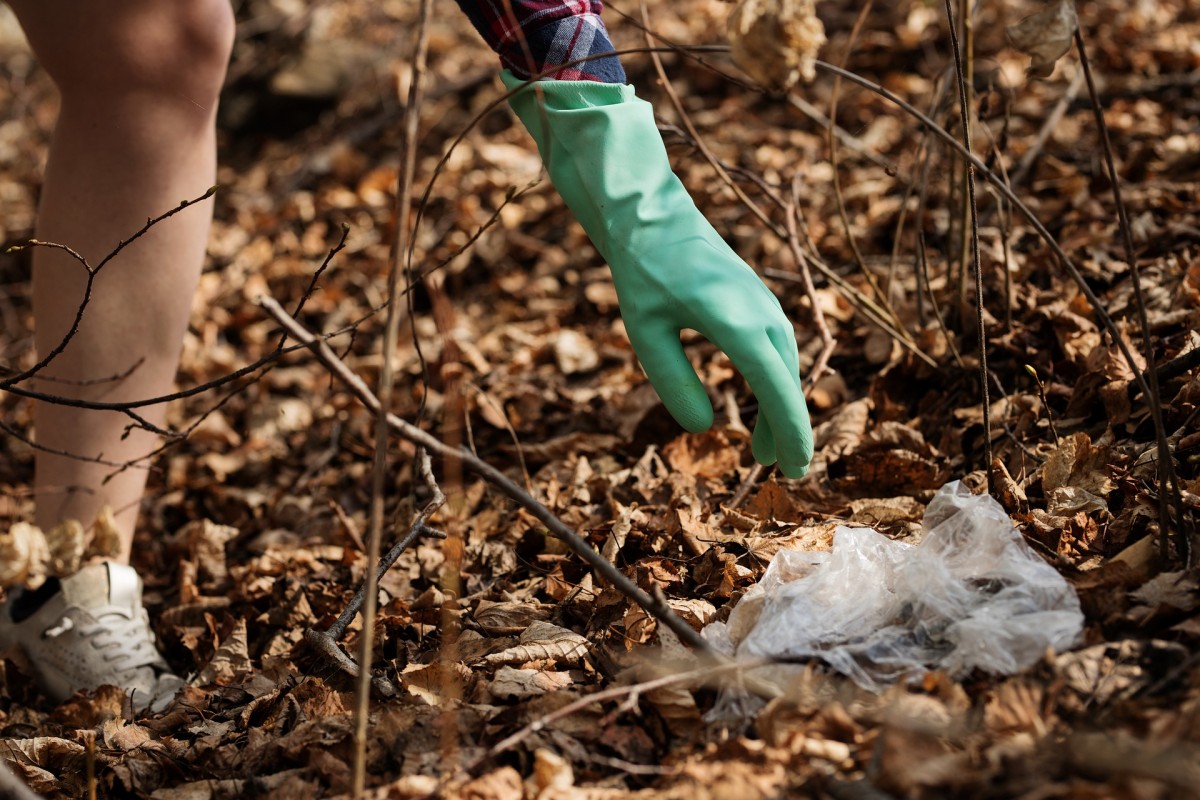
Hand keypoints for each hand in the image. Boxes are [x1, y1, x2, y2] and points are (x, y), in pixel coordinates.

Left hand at [502, 72, 812, 476]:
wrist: (649, 210)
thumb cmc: (643, 269)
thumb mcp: (647, 333)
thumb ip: (674, 383)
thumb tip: (705, 428)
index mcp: (737, 323)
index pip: (777, 391)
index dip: (790, 435)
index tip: (795, 471)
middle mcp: (761, 312)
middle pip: (785, 383)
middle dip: (785, 429)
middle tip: (779, 471)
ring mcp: (762, 302)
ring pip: (783, 366)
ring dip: (777, 407)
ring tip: (761, 448)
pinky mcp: (755, 297)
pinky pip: (775, 348)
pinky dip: (772, 380)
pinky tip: (757, 397)